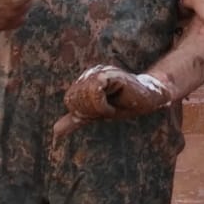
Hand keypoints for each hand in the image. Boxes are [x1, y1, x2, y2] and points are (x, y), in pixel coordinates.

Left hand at [52, 64, 172, 139]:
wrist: (148, 99)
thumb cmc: (125, 104)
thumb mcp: (97, 114)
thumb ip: (77, 119)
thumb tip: (55, 131)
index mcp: (85, 80)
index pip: (70, 101)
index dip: (85, 112)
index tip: (103, 110)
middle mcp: (90, 73)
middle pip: (76, 100)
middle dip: (92, 111)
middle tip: (109, 108)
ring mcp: (99, 72)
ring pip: (85, 99)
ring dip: (100, 109)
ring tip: (113, 105)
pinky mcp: (108, 75)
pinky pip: (95, 95)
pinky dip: (105, 106)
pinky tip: (118, 101)